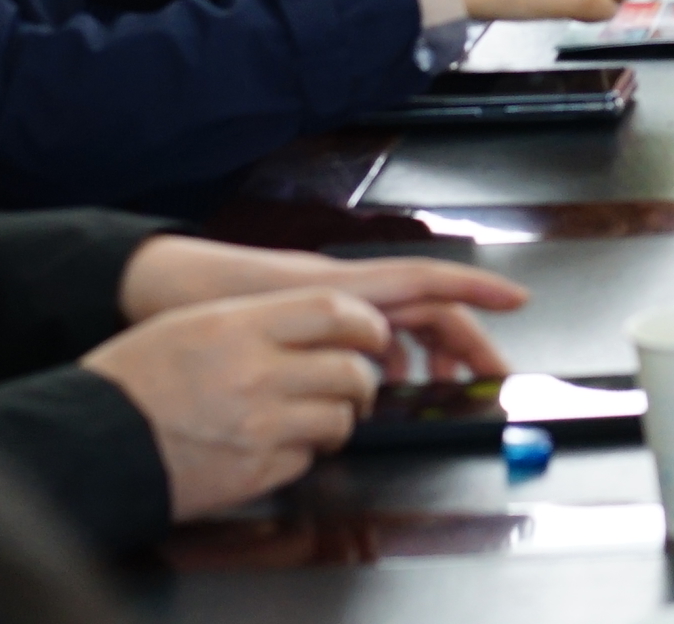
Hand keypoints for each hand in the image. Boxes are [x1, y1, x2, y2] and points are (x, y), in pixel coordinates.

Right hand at [81, 288, 398, 520]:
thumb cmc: (133, 380)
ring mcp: (258, 426)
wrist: (86, 444)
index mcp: (240, 327)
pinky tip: (277, 446)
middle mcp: (256, 373)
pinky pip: (305, 459)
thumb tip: (324, 323)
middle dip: (361, 379)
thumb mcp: (193, 324)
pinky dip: (301, 454)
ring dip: (337, 419)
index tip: (371, 334)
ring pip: (338, 418)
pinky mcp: (253, 472)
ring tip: (318, 419)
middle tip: (353, 385)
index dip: (366, 323)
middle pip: (350, 370)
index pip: (336, 310)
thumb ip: (260, 320)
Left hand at [119, 243, 526, 379]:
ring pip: (403, 327)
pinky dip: (391, 362)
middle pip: (427, 311)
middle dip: (465, 341)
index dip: (477, 289)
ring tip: (438, 392)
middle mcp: (348, 292)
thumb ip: (325, 338)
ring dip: (430, 355)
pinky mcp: (315, 320)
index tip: (518, 301)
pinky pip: (372, 339)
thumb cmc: (206, 296)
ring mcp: (333, 305)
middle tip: (490, 378)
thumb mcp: (268, 319)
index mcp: (346, 286)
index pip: (429, 281)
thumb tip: (377, 370)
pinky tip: (384, 389)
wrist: (156, 285)